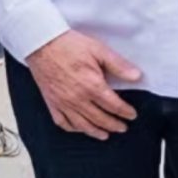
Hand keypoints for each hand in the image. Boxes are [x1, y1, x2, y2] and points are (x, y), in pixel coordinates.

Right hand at [27, 30, 143, 139]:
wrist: (41, 43)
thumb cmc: (68, 45)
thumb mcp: (99, 50)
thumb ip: (119, 65)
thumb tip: (136, 76)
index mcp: (92, 86)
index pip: (114, 106)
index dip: (125, 112)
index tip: (131, 115)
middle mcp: (78, 99)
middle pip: (100, 119)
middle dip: (114, 125)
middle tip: (122, 127)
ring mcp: (63, 103)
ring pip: (83, 125)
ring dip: (96, 132)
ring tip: (105, 135)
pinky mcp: (52, 102)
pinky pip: (63, 122)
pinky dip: (73, 128)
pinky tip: (80, 129)